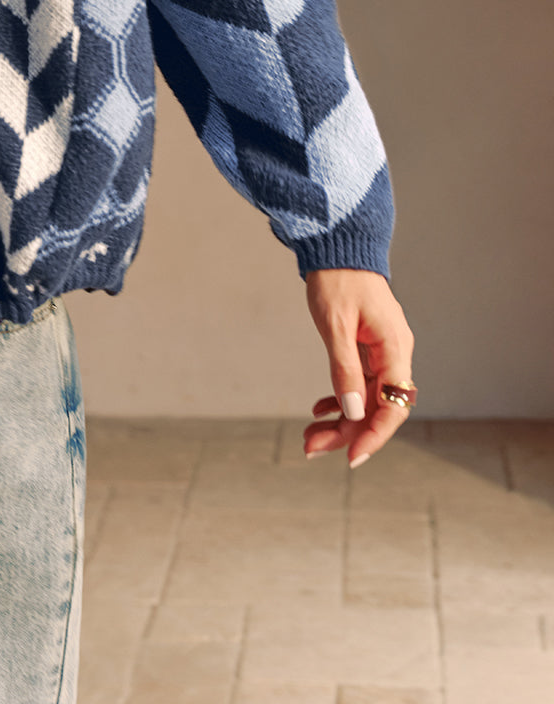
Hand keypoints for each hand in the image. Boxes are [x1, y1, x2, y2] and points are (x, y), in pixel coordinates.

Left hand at [303, 268, 414, 466]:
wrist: (338, 247)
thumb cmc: (337, 280)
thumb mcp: (335, 325)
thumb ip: (344, 368)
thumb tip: (352, 411)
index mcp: (394, 348)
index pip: (393, 406)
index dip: (374, 436)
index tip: (351, 457)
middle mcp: (394, 353)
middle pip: (378, 407)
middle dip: (347, 431)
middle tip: (311, 448)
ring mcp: (383, 351)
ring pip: (366, 398)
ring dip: (341, 419)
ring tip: (310, 435)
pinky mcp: (369, 348)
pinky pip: (360, 382)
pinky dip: (340, 398)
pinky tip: (320, 409)